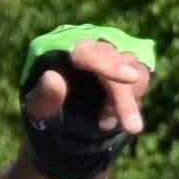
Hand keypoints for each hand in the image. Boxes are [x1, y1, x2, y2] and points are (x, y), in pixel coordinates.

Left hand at [22, 32, 155, 144]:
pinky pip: (140, 79)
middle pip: (114, 60)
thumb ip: (44, 96)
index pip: (88, 52)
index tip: (129, 78)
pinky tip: (116, 121)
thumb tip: (52, 77)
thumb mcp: (38, 112)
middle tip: (132, 128)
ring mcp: (109, 59)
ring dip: (127, 100)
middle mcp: (88, 48)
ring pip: (133, 68)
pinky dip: (133, 101)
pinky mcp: (125, 73)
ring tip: (104, 125)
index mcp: (62, 50)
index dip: (109, 64)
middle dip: (123, 94)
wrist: (60, 131)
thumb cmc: (44, 117)